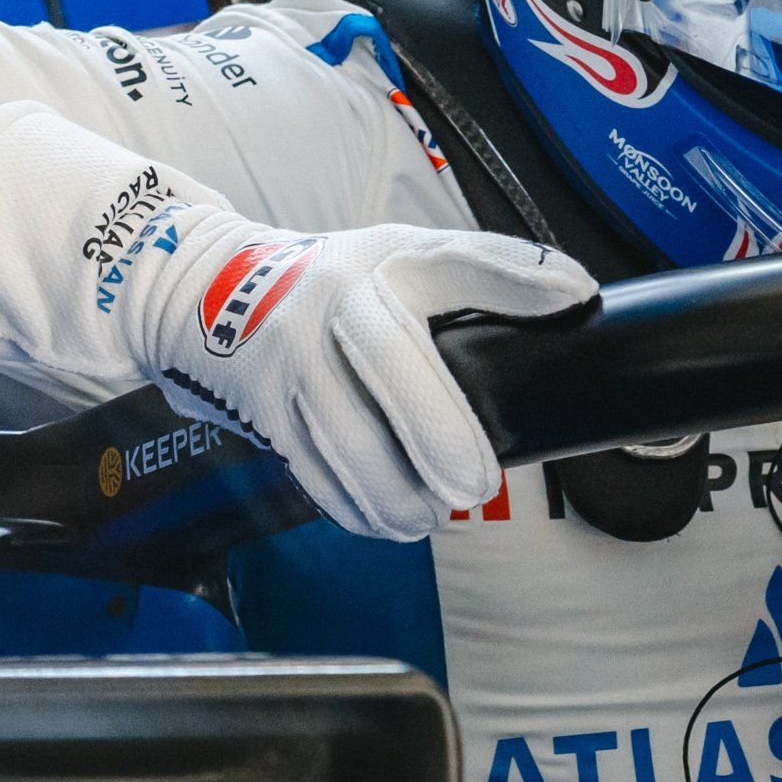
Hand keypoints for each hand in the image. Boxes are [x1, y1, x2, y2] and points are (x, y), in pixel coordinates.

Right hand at [123, 208, 593, 541]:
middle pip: (392, 365)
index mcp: (383, 261)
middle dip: (440, 433)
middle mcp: (333, 301)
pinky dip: (356, 508)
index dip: (515, 279)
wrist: (207, 291)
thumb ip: (475, 271)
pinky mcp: (262, 408)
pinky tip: (390, 524)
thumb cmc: (336, 281)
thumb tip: (574, 295)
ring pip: (348, 437)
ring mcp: (291, 357)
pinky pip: (313, 471)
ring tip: (433, 514)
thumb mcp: (399, 257)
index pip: (456, 260)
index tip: (574, 298)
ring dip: (397, 492)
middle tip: (475, 486)